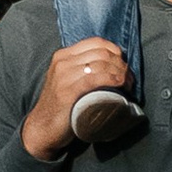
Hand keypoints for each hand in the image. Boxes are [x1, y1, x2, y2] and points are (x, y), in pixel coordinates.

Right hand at [22, 38, 132, 159]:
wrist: (41, 128)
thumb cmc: (59, 106)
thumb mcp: (66, 80)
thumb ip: (80, 69)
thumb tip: (108, 66)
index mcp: (62, 56)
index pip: (96, 42)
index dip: (115, 51)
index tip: (123, 65)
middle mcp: (62, 62)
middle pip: (102, 53)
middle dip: (121, 64)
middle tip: (129, 79)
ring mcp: (64, 76)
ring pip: (102, 64)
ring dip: (121, 73)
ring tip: (127, 86)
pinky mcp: (68, 92)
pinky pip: (96, 79)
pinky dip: (113, 79)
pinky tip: (120, 84)